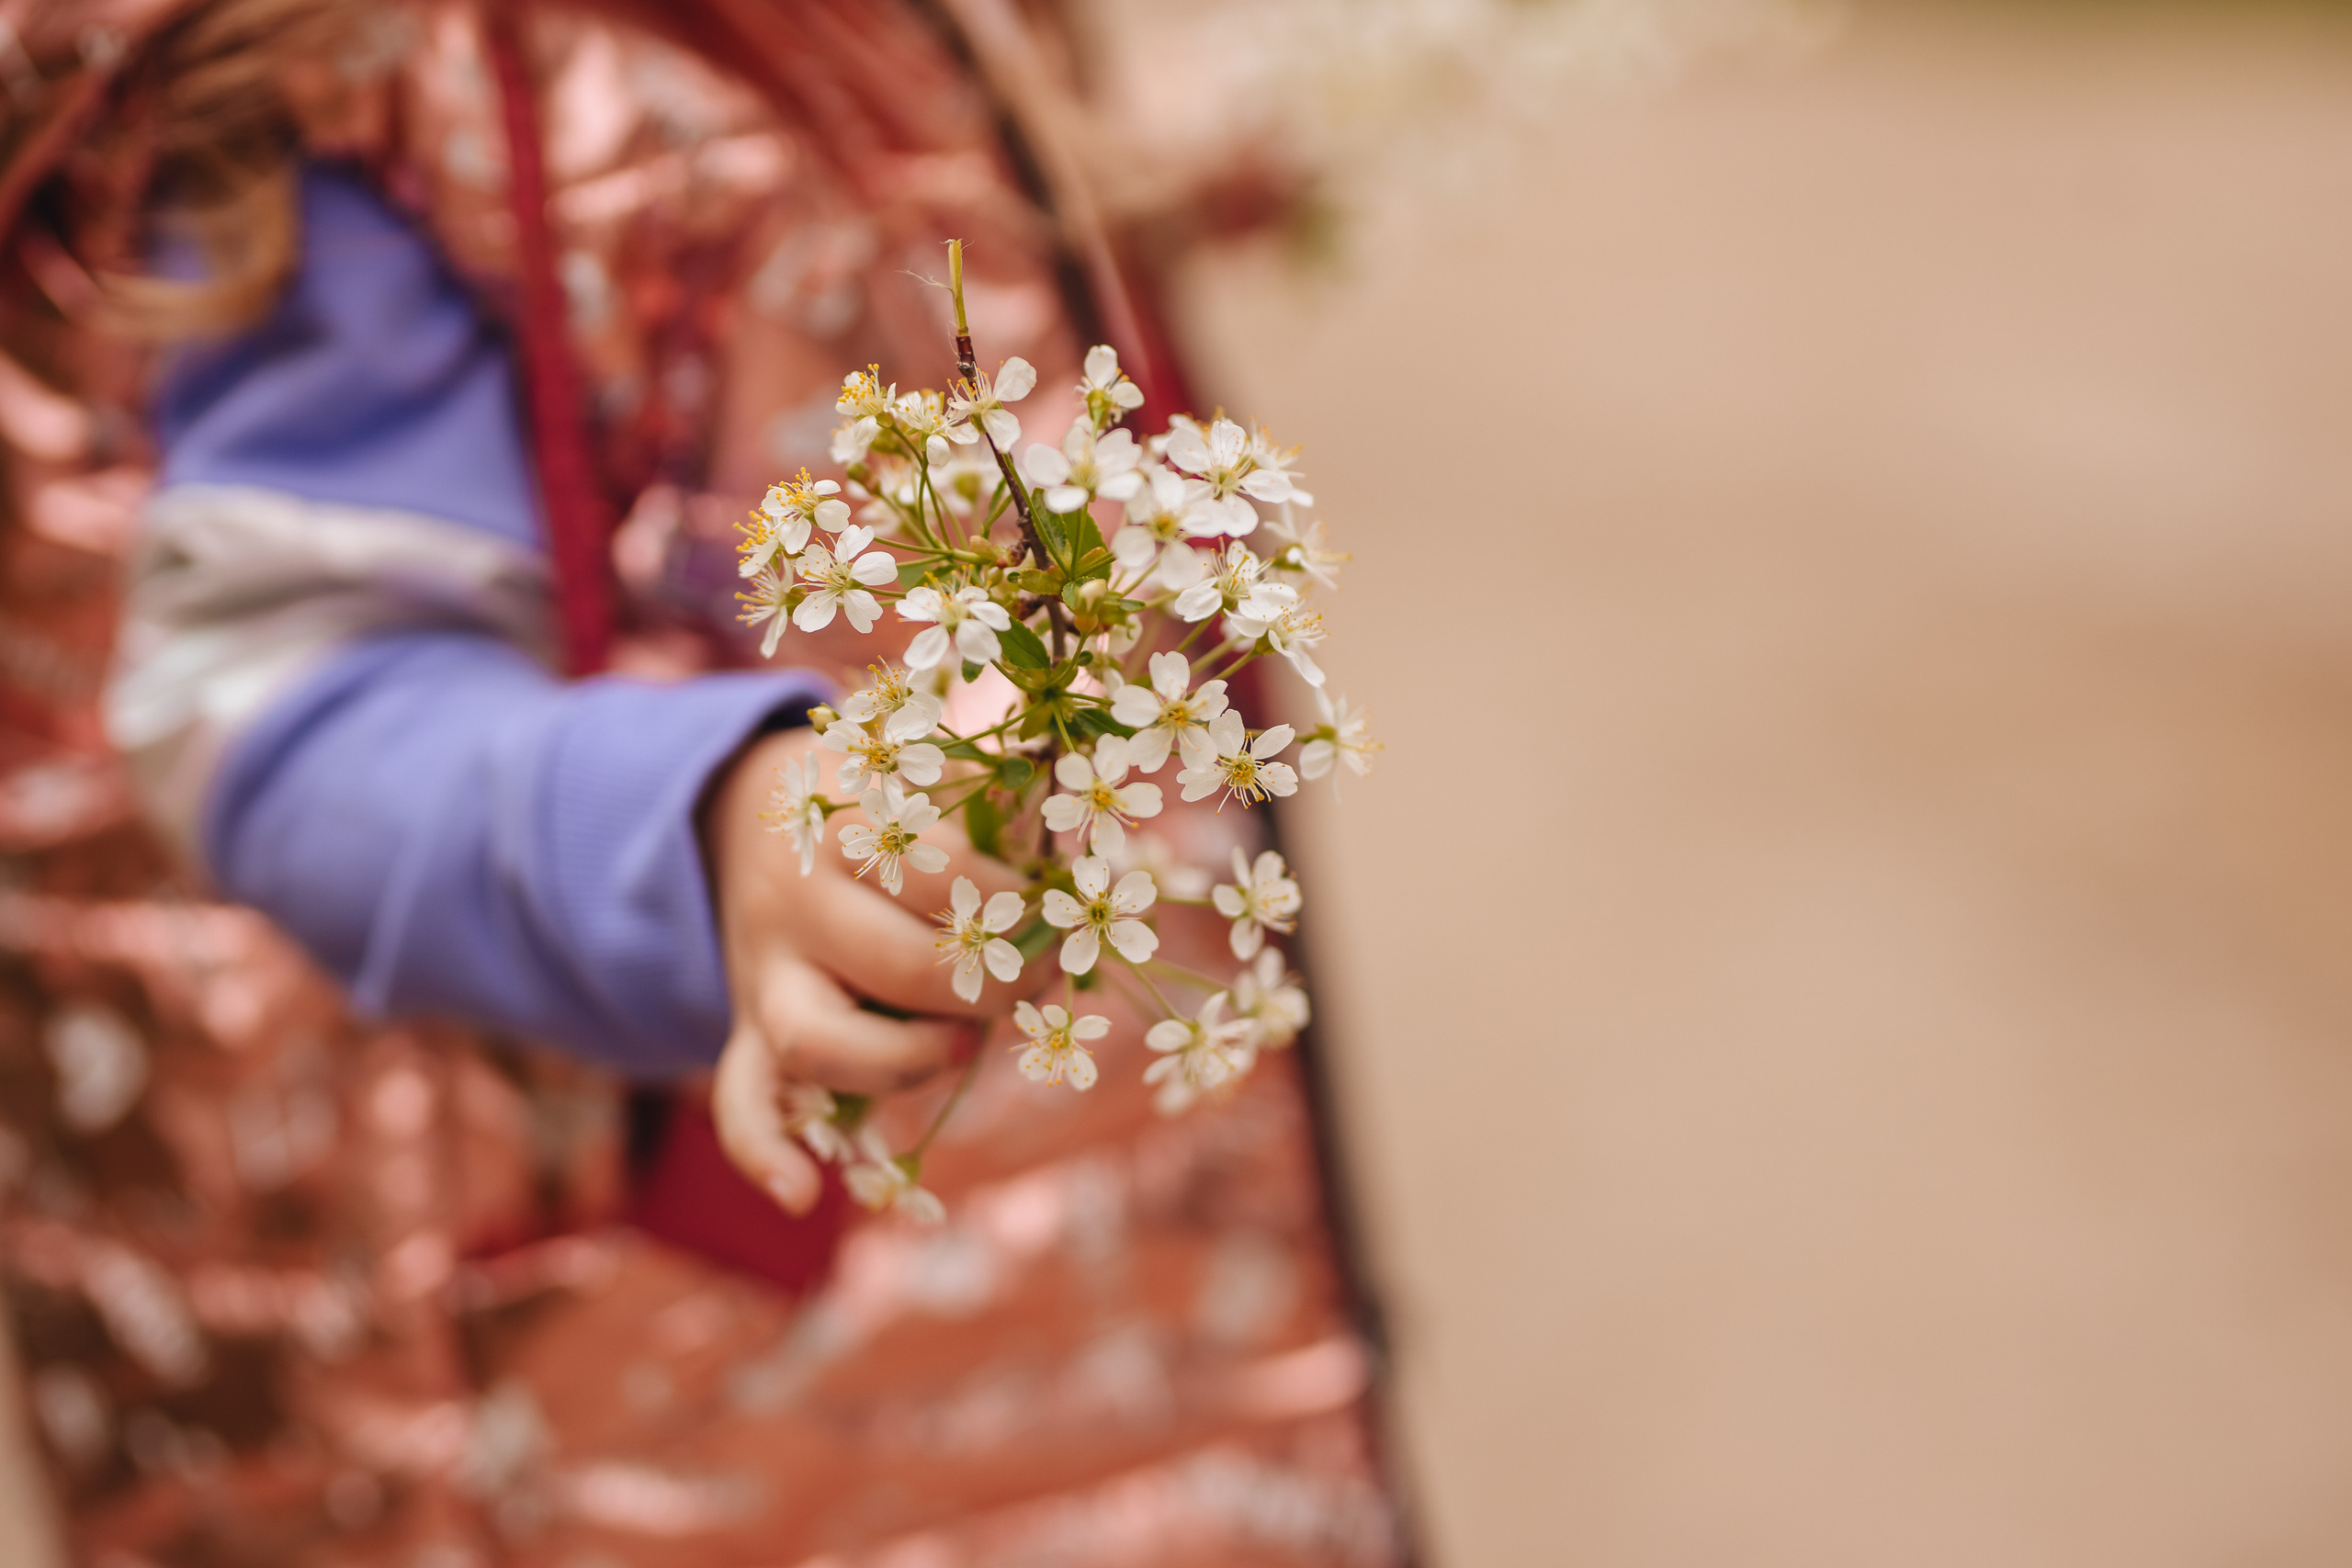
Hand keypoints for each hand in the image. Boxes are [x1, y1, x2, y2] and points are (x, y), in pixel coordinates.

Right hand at [703, 725, 1028, 1212]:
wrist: (747, 819)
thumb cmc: (875, 813)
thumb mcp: (921, 790)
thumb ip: (992, 821)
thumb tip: (1087, 871)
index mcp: (844, 831)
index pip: (946, 875)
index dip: (1018, 904)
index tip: (1059, 910)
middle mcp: (794, 906)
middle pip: (895, 966)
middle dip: (989, 989)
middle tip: (1043, 983)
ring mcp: (764, 977)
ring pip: (816, 1043)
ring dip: (907, 1062)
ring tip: (967, 1049)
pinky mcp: (749, 1031)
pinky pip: (739, 1101)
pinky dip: (762, 1154)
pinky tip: (802, 1197)